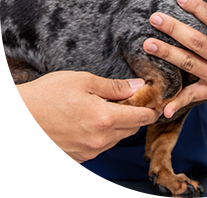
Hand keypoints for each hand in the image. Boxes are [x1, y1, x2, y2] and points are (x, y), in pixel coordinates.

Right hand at [16, 71, 160, 162]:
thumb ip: (115, 86)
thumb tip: (137, 87)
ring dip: (121, 125)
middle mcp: (99, 139)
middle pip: (131, 129)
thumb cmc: (47, 96)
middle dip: (137, 116)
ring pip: (118, 138)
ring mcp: (89, 150)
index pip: (140, 118)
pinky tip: (97, 121)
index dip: (151, 111)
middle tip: (134, 102)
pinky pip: (102, 146)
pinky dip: (107, 134)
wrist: (19, 118)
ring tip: (113, 109)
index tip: (156, 106)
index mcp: (104, 118)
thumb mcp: (84, 81)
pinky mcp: (79, 157)